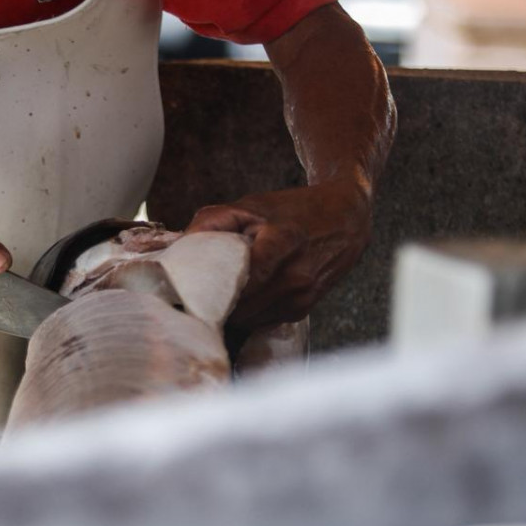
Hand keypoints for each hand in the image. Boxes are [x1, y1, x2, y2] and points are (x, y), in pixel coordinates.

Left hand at [185, 180, 372, 328]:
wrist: (346, 219)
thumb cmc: (293, 210)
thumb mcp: (252, 205)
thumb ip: (212, 222)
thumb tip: (179, 248)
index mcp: (283, 242)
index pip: (244, 277)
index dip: (212, 288)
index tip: (186, 290)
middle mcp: (296, 275)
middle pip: (241, 305)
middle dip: (213, 303)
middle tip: (187, 298)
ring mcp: (302, 296)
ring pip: (249, 319)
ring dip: (228, 312)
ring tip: (210, 297)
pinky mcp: (303, 309)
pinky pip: (262, 320)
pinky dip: (246, 313)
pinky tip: (238, 298)